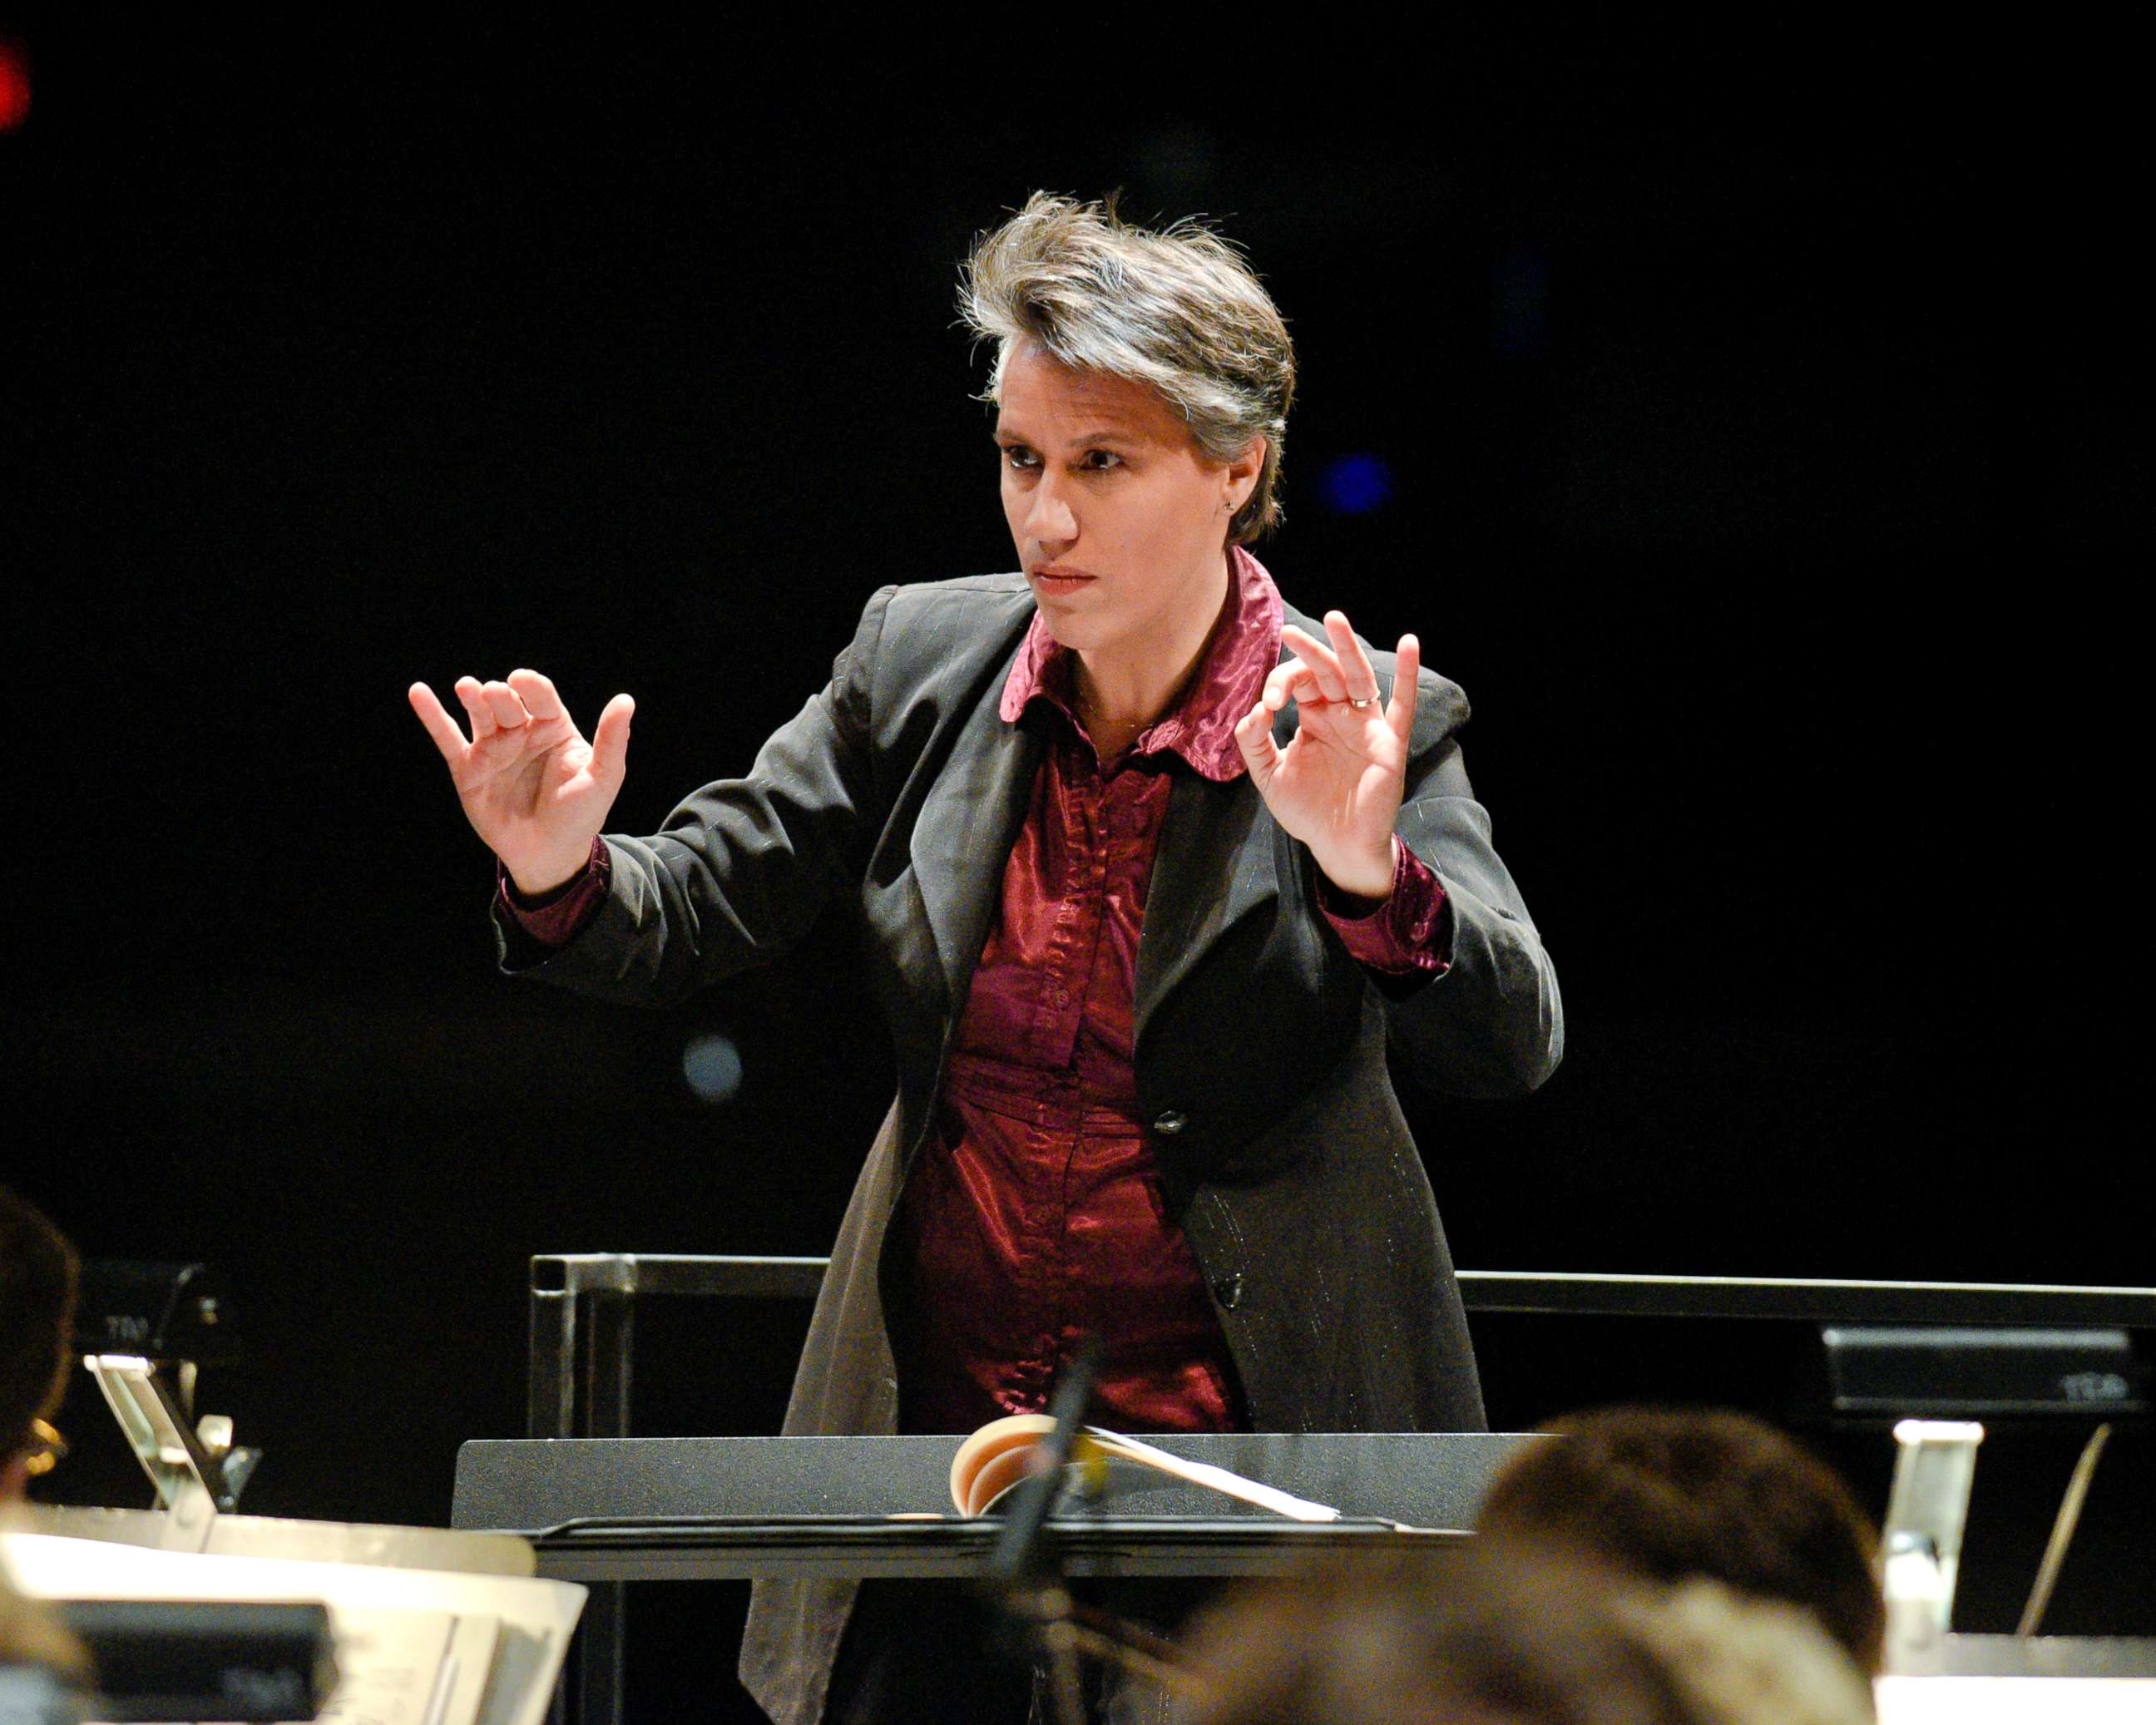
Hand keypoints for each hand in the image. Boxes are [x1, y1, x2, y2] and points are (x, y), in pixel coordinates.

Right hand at [408, 670, 633, 895]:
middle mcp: (521, 732)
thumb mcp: (603, 777)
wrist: (550, 855)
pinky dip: (432, 715)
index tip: (523, 682)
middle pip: (507, 704)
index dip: (532, 687)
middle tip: (494, 693)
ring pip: (478, 715)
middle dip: (500, 696)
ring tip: (467, 687)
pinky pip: (447, 738)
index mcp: (554, 727)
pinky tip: (418, 692)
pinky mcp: (468, 769)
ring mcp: (493, 748)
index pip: (542, 698)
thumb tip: (626, 700)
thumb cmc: (581, 814)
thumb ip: (611, 740)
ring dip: (471, 698)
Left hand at [1232, 612, 1418, 900]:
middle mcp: (1341, 715)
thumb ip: (1254, 742)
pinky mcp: (1388, 743)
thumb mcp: (1269, 776)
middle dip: (1309, 653)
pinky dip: (1407, 675)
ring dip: (1347, 649)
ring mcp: (1366, 726)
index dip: (1280, 684)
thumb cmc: (1307, 810)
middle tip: (1289, 633)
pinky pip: (1403, 706)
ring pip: (1359, 678)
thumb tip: (1255, 709)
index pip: (1298, 683)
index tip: (1267, 706)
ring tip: (1335, 620)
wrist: (1337, 846)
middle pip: (1327, 672)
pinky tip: (1409, 644)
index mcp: (1313, 717)